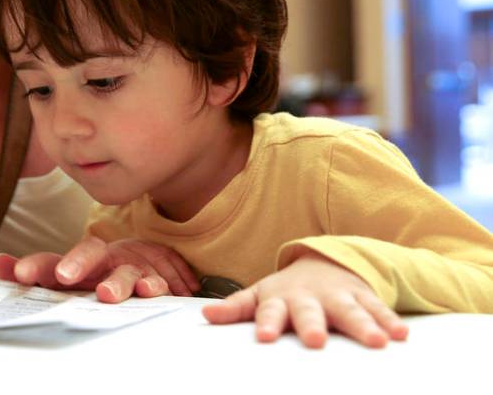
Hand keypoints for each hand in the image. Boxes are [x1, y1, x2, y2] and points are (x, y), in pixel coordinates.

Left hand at [0, 236, 199, 300]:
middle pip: (89, 254)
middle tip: (62, 275)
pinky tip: (149, 291)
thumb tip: (0, 263)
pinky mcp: (153, 279)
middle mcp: (100, 262)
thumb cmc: (96, 272)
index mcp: (75, 265)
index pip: (53, 261)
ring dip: (116, 282)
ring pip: (123, 272)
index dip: (36, 266)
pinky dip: (153, 285)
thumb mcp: (65, 276)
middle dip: (75, 262)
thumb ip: (35, 272)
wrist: (145, 258)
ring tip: (106, 294)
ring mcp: (128, 269)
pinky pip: (155, 282)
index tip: (19, 274)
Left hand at [201, 252, 408, 348]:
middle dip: (313, 325)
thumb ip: (235, 307)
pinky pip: (379, 310)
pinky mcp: (364, 298)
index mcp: (281, 299)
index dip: (268, 323)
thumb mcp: (259, 294)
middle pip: (311, 312)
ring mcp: (339, 297)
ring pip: (352, 312)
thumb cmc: (287, 290)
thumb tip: (205, 314)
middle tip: (316, 340)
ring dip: (364, 326)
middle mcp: (310, 297)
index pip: (271, 311)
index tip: (266, 337)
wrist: (324, 262)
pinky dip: (390, 321)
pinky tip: (401, 335)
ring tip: (377, 343)